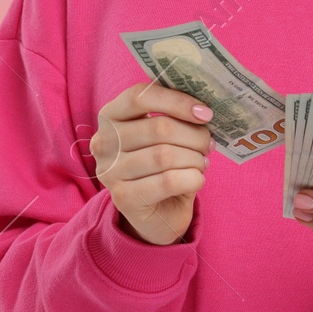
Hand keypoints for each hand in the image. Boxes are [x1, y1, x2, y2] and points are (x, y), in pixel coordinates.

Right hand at [92, 82, 212, 245]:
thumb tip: (203, 111)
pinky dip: (193, 178)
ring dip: (195, 159)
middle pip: (159, 127)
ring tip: (202, 162)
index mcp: (111, 116)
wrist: (157, 214)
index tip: (205, 112)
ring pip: (165, 155)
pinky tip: (196, 179)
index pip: (140, 96)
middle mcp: (104, 142)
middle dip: (194, 135)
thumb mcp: (165, 135)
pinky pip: (169, 181)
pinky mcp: (123, 198)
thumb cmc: (163, 166)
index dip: (176, 101)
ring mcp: (110, 172)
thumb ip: (176, 117)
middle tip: (208, 143)